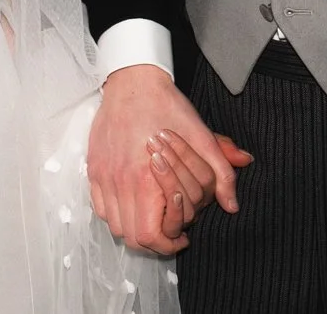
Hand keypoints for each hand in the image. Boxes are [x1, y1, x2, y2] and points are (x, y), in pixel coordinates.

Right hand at [89, 65, 252, 252]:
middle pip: (131, 237)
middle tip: (170, 230)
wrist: (133, 81)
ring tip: (153, 215)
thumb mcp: (202, 137)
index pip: (150, 236)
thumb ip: (221, 173)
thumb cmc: (167, 106)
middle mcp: (120, 182)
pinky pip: (101, 207)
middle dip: (153, 240)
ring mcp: (103, 176)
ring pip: (114, 225)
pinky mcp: (94, 168)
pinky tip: (134, 200)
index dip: (168, 245)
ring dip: (134, 226)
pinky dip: (117, 212)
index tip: (182, 237)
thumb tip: (232, 205)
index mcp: (146, 179)